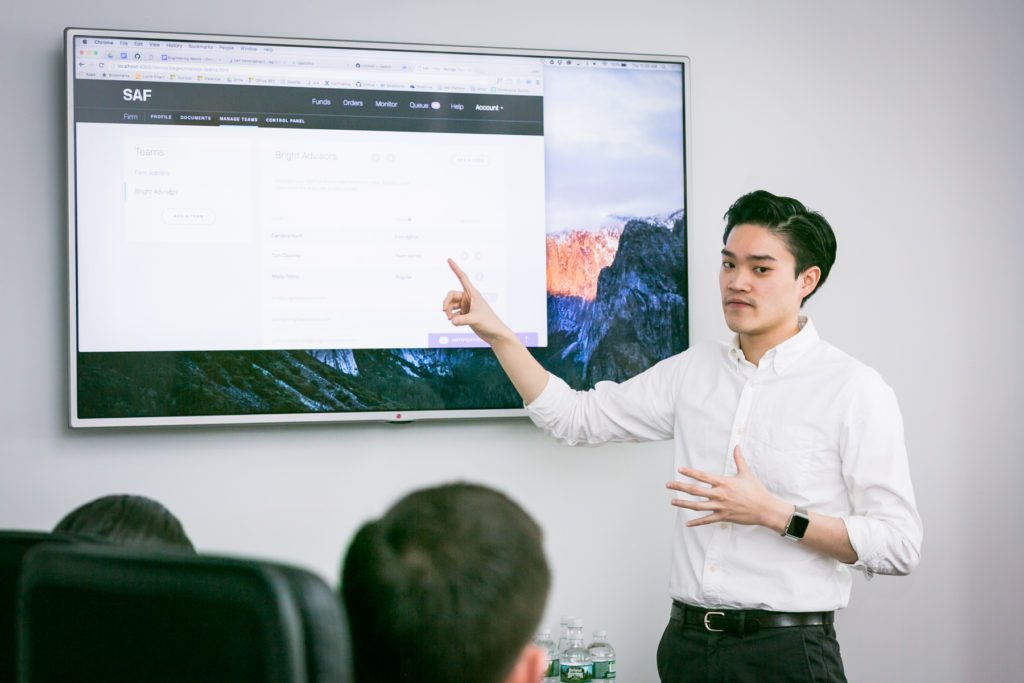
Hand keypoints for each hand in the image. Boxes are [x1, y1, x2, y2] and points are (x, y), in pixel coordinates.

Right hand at [442, 259, 513, 344]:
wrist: (494, 333)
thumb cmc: (489, 323)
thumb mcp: (475, 320)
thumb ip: (462, 320)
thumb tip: (452, 320)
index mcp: (473, 294)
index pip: (463, 277)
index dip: (455, 268)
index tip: (449, 259)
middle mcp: (469, 298)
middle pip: (451, 295)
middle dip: (446, 302)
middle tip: (444, 311)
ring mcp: (467, 306)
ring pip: (451, 305)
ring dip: (448, 311)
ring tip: (450, 319)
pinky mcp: (466, 314)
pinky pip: (454, 313)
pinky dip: (452, 317)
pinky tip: (454, 322)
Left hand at [665, 445, 791, 530]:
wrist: (765, 509)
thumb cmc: (756, 490)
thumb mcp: (746, 473)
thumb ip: (739, 459)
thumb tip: (737, 445)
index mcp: (723, 482)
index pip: (703, 476)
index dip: (690, 472)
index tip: (680, 470)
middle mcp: (719, 494)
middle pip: (695, 490)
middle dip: (680, 487)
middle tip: (668, 485)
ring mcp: (720, 507)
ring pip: (697, 506)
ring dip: (683, 504)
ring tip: (672, 502)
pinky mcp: (723, 517)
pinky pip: (706, 520)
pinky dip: (696, 523)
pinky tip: (687, 524)